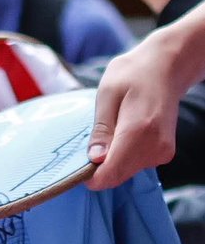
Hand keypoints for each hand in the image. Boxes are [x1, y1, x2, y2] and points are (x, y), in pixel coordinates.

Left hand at [84, 33, 185, 187]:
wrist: (166, 67)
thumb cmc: (133, 75)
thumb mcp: (107, 94)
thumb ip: (102, 129)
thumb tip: (95, 159)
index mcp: (138, 131)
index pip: (110, 173)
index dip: (90, 176)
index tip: (78, 166)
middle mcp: (154, 146)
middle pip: (117, 176)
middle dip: (99, 168)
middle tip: (93, 141)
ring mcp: (162, 152)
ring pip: (125, 173)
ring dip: (111, 161)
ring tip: (112, 131)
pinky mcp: (164, 153)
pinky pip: (135, 166)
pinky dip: (123, 157)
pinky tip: (123, 135)